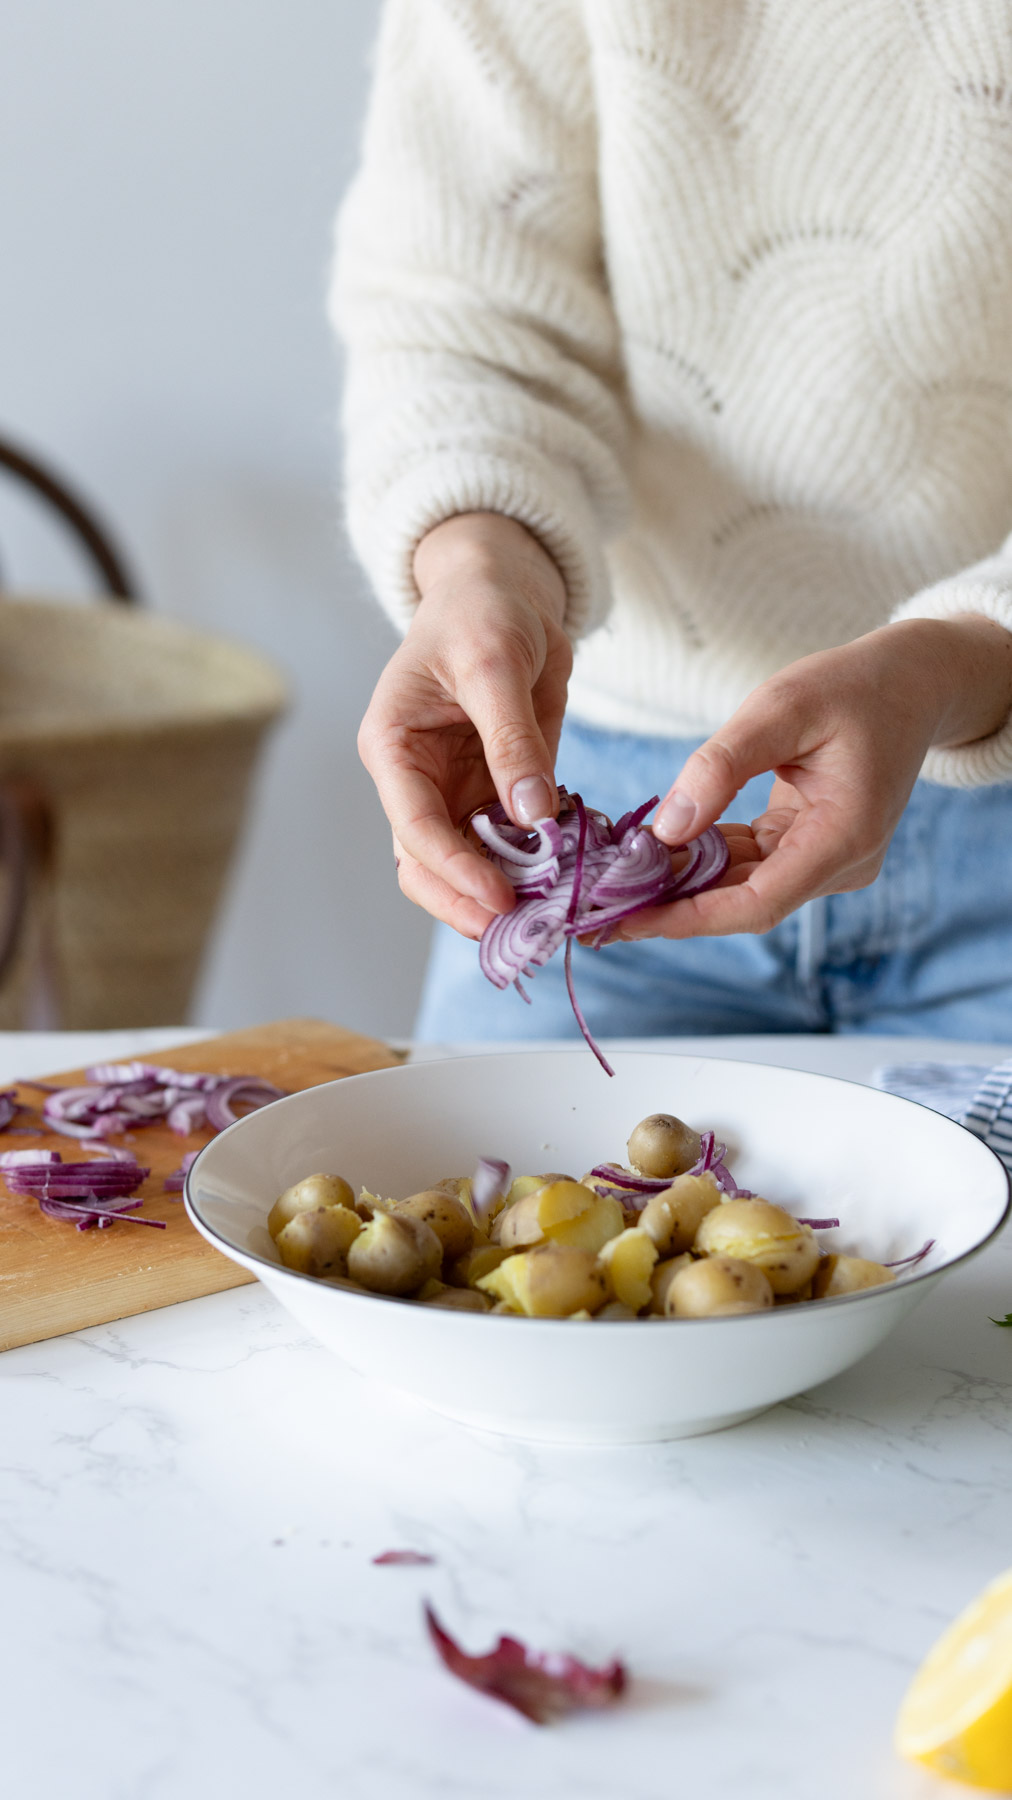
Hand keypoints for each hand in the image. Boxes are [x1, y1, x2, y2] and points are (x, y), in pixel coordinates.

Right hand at [357, 513, 572, 937]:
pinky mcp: (495, 794)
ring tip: (548, 919)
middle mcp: (416, 780)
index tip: (498, 899)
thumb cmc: (481, 611)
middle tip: (520, 932)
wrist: (504, 590)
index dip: (452, 869)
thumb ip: (512, 740)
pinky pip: (510, 846)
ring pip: (466, 865)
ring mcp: (455, 792)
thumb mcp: (495, 664)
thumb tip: (532, 815)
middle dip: (467, 901)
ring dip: (502, 893)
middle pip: (426, 865)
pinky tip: (569, 885)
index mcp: (393, 747)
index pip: (413, 826)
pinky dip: (536, 869)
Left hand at [618, 615, 1011, 941]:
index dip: (687, 918)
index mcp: (844, 835)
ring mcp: (827, 860)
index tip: (625, 919)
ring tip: (608, 885)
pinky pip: (747, 864)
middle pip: (743, 902)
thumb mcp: (781, 707)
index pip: (757, 902)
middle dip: (668, 907)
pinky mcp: (811, 848)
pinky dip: (700, 859)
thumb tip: (665, 830)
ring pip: (740, 887)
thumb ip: (722, 766)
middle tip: (592, 910)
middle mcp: (840, 862)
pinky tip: (648, 855)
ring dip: (679, 885)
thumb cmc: (851, 686)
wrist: (909, 682)